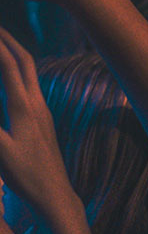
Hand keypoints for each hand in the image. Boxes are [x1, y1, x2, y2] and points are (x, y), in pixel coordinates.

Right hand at [0, 28, 71, 213]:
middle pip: (25, 61)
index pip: (10, 68)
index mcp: (25, 108)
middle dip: (9, 41)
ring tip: (1, 42)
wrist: (55, 192)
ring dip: (15, 53)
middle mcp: (37, 103)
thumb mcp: (1, 155)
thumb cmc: (26, 176)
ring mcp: (42, 109)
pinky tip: (12, 73)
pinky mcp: (43, 117)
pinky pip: (30, 84)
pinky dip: (19, 70)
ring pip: (30, 71)